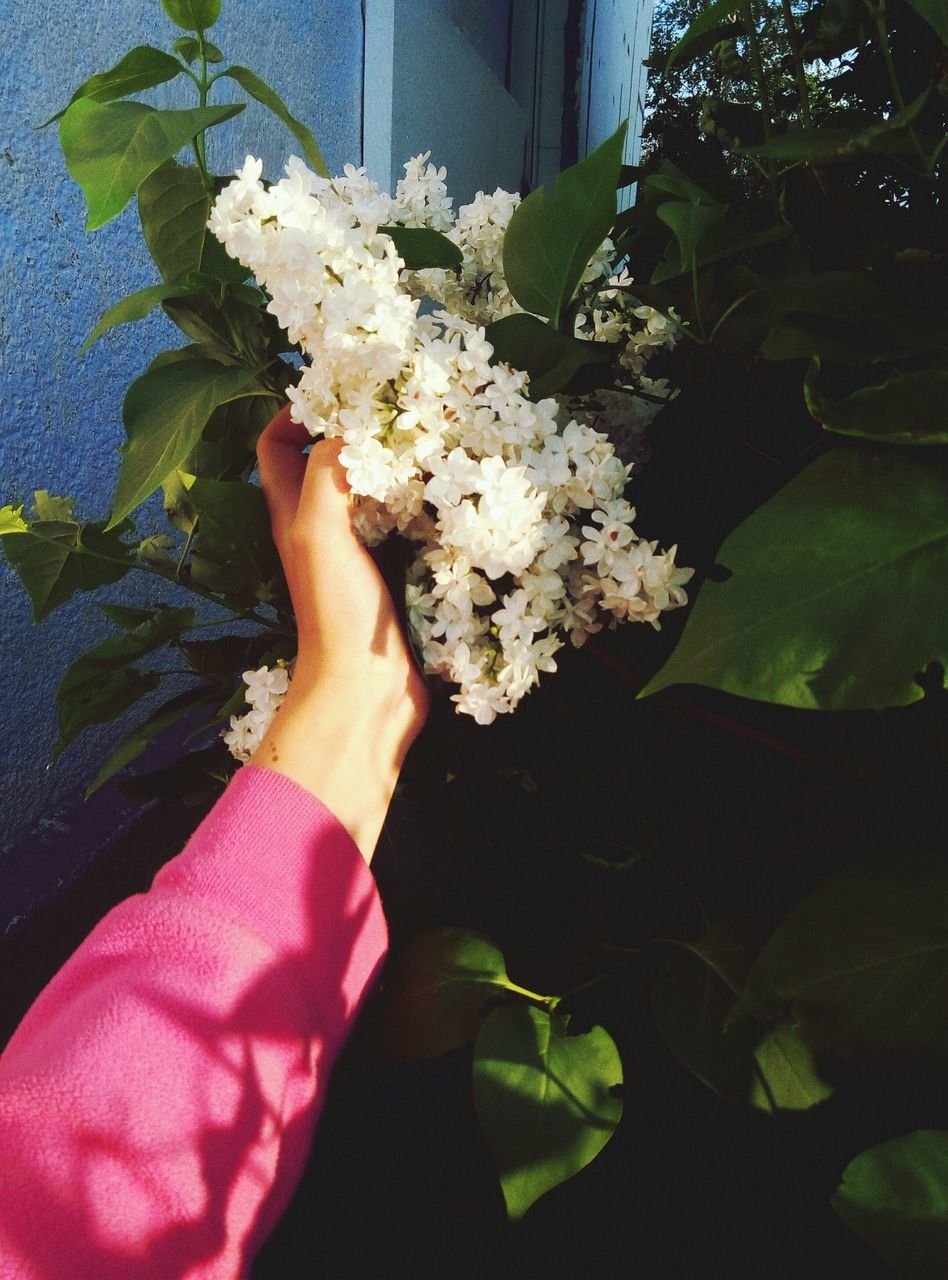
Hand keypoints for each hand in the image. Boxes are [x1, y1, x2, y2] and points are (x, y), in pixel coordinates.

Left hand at [251, 404, 429, 862]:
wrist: (367, 695)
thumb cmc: (337, 612)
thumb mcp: (321, 531)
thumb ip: (329, 474)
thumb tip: (356, 428)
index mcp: (294, 515)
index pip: (275, 446)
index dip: (295, 411)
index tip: (340, 392)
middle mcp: (323, 531)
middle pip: (328, 465)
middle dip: (358, 433)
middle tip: (401, 409)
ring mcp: (361, 558)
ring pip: (373, 496)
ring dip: (398, 469)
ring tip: (435, 441)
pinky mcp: (397, 581)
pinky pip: (408, 531)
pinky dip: (426, 509)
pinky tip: (456, 497)